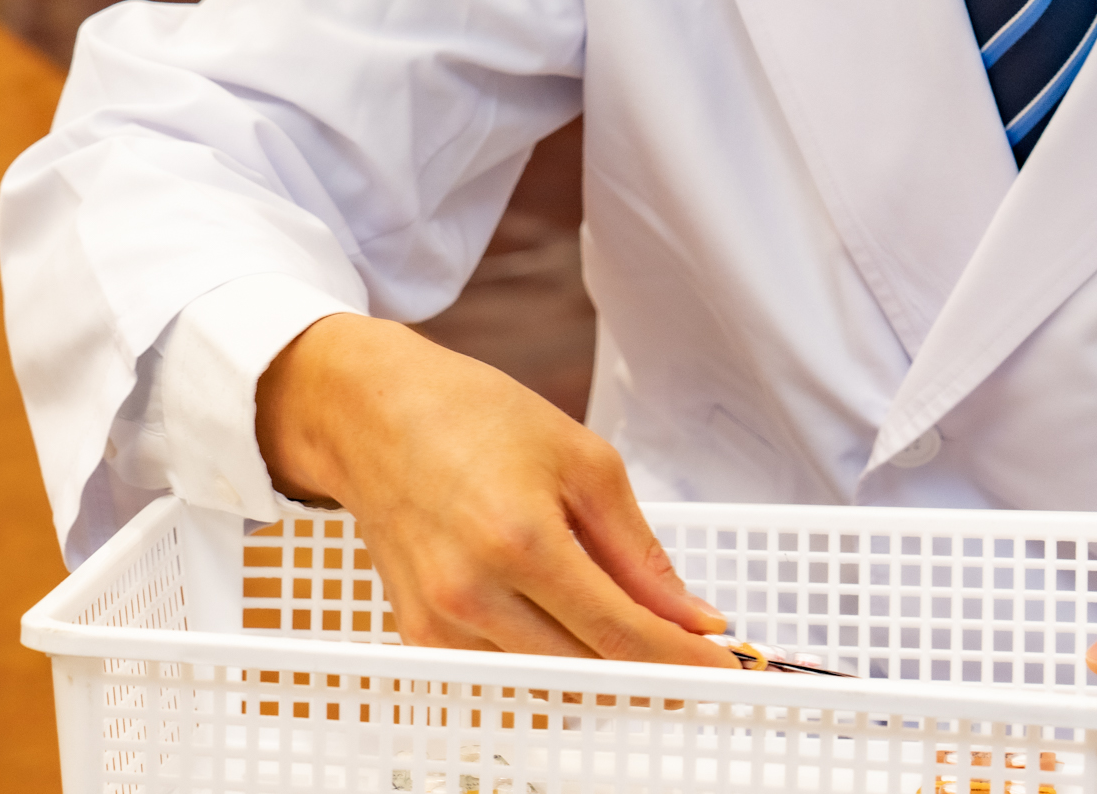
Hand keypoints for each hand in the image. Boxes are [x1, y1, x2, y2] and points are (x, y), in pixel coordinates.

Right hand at [256, 314, 738, 665]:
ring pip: (547, 682)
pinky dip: (549, 658)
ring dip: (599, 668)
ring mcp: (438, 623)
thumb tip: (691, 619)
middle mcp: (472, 593)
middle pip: (586, 673)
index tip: (725, 669)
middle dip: (649, 671)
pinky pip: (505, 670)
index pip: (618, 633)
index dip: (680, 661)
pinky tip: (569, 623)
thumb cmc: (472, 416)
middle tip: (692, 655)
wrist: (370, 414)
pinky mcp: (419, 635)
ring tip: (632, 630)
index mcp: (519, 540)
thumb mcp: (582, 460)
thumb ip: (638, 552)